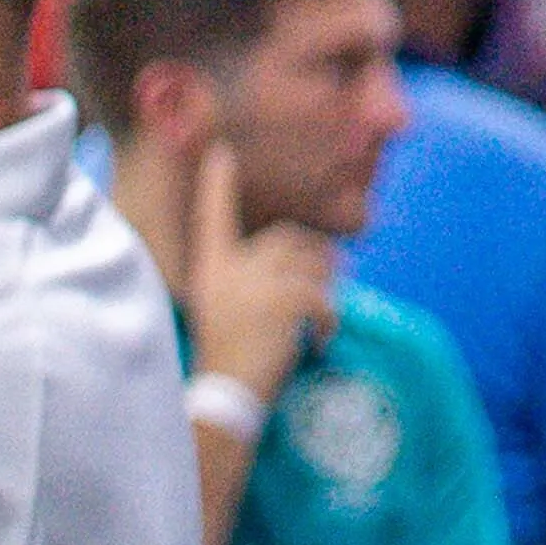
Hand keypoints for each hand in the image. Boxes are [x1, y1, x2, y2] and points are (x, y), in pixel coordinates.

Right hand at [186, 142, 336, 399]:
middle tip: (334, 276)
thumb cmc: (228, 359)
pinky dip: (329, 319)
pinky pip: (322, 297)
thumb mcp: (231, 314)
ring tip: (320, 319)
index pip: (213, 219)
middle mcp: (230, 269)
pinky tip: (319, 341)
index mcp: (212, 270)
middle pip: (287, 240)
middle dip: (317, 257)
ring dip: (327, 290)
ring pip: (311, 266)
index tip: (221, 154)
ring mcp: (254, 283)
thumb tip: (316, 261)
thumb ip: (256, 285)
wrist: (225, 390)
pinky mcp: (281, 300)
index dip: (218, 187)